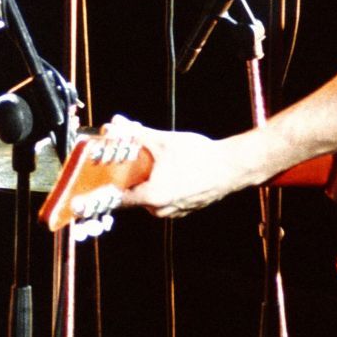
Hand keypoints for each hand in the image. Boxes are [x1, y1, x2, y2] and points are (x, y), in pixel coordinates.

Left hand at [104, 115, 243, 218]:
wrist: (232, 166)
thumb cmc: (200, 156)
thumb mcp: (163, 141)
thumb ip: (136, 134)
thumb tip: (116, 124)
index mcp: (152, 197)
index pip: (118, 198)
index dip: (107, 186)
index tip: (104, 175)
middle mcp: (161, 210)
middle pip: (134, 195)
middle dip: (130, 176)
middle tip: (130, 159)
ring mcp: (175, 212)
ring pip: (151, 197)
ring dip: (147, 180)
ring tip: (153, 162)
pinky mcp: (186, 208)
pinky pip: (166, 199)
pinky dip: (162, 186)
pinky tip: (169, 170)